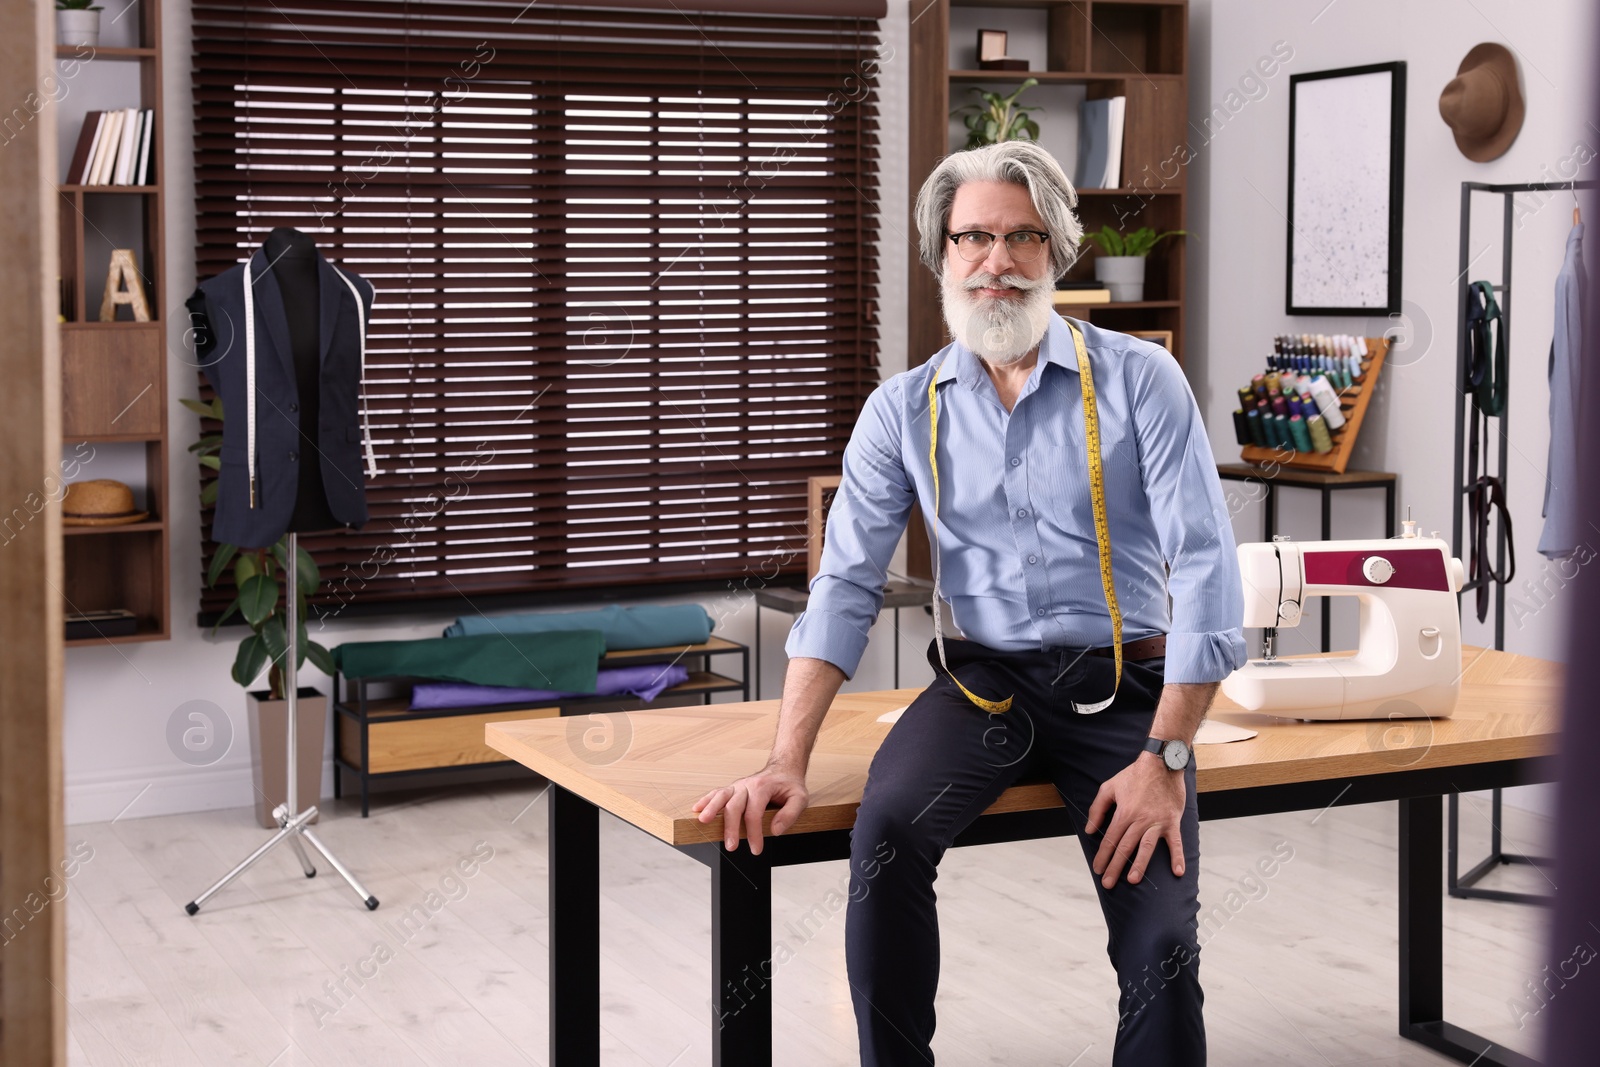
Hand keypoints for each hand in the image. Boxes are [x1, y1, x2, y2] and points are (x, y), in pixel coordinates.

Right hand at [691, 760, 808, 854]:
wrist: (784, 769)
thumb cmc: (790, 785)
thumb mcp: (800, 798)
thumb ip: (790, 814)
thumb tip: (775, 830)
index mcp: (763, 787)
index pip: (754, 812)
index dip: (754, 833)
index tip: (755, 849)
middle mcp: (747, 785)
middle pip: (734, 806)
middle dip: (731, 827)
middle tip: (731, 846)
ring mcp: (738, 786)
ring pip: (722, 796)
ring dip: (711, 809)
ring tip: (703, 822)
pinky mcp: (733, 789)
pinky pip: (717, 793)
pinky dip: (706, 800)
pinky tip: (697, 809)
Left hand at [1082, 754, 1186, 888]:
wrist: (1161, 763)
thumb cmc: (1134, 775)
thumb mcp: (1109, 787)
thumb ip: (1097, 809)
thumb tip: (1090, 830)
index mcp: (1123, 813)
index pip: (1110, 839)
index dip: (1102, 856)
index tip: (1097, 869)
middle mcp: (1139, 820)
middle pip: (1125, 847)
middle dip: (1115, 867)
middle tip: (1108, 883)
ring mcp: (1157, 822)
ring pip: (1146, 847)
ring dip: (1139, 865)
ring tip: (1133, 880)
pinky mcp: (1172, 821)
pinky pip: (1175, 842)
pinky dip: (1177, 856)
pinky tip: (1177, 872)